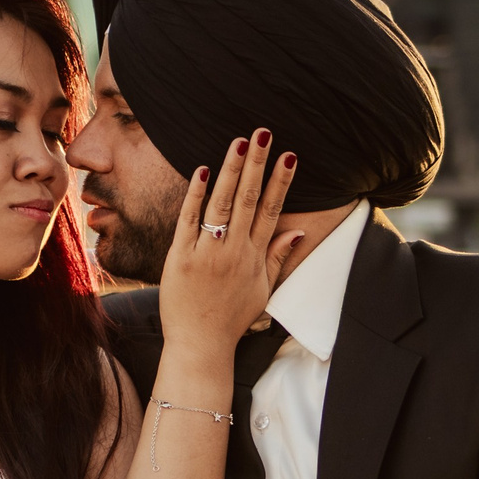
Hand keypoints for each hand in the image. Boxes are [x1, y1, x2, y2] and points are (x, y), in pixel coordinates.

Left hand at [159, 129, 302, 359]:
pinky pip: (189, 220)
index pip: (272, 210)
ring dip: (231, 171)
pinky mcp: (180, 258)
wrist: (200, 345)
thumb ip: (278, 257)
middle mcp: (234, 251)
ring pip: (222, 204)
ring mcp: (207, 253)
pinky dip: (196, 195)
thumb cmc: (232, 318)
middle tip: (264, 133)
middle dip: (257, 164)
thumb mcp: (263, 290)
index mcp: (254, 257)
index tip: (290, 154)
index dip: (281, 181)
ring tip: (240, 143)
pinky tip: (203, 170)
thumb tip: (298, 229)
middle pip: (249, 199)